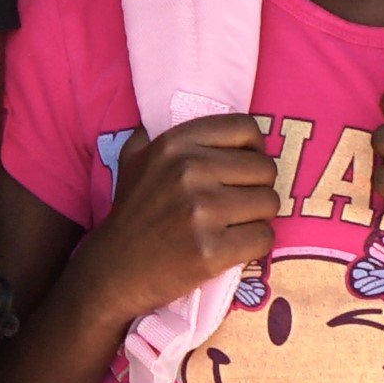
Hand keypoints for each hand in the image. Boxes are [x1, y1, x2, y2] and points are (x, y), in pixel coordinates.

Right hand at [70, 114, 285, 325]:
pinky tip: (234, 247)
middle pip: (265, 168)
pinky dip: (255, 244)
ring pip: (269, 203)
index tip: (243, 168)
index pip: (246, 128)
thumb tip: (191, 113)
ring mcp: (201, 211)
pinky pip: (264, 237)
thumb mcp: (134, 157)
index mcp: (175, 144)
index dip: (253, 149)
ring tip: (235, 225)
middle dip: (258, 187)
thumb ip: (158, 130)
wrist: (113, 269)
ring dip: (258, 217)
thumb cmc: (131, 212)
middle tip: (238, 204)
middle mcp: (189, 170)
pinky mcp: (212, 250)